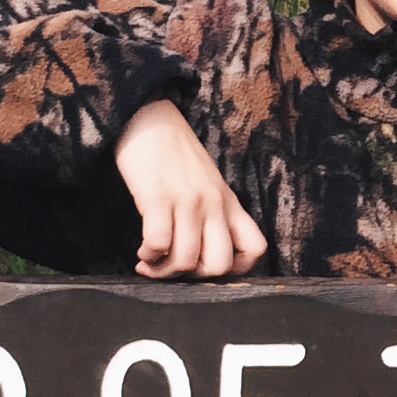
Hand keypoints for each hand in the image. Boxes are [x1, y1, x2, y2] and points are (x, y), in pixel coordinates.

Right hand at [115, 98, 266, 279]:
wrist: (149, 118)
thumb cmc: (174, 153)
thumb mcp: (207, 181)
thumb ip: (213, 211)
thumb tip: (203, 249)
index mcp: (228, 202)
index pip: (254, 248)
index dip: (236, 269)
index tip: (207, 266)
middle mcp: (214, 204)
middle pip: (220, 265)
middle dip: (194, 278)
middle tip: (173, 268)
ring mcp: (188, 201)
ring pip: (187, 261)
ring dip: (164, 271)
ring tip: (150, 263)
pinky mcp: (159, 197)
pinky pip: (159, 243)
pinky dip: (148, 256)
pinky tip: (142, 251)